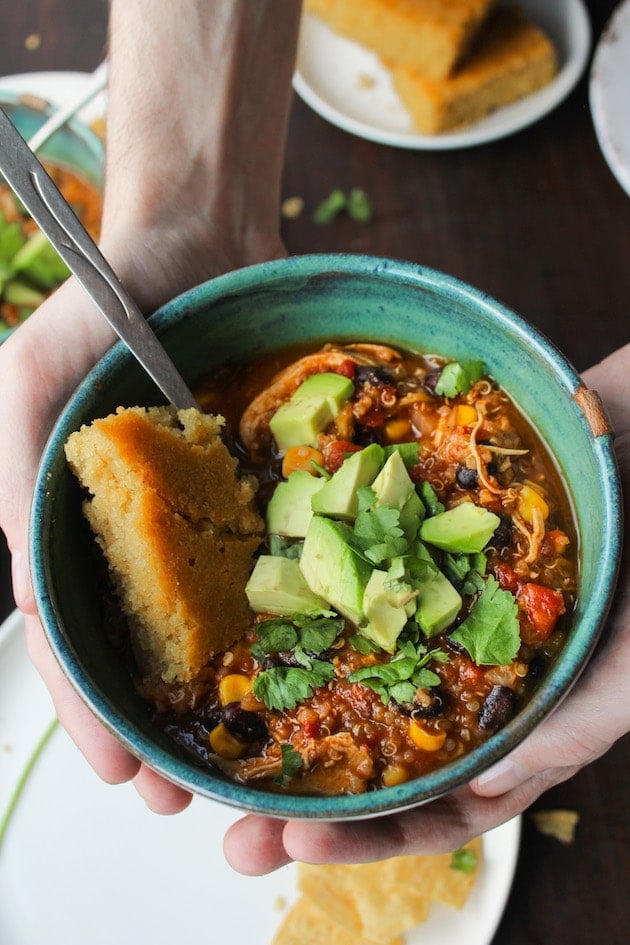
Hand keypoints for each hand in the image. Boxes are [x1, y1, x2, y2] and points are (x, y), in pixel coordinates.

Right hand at [0, 0, 298, 814]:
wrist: (193, 236)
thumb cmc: (98, 301)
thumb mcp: (28, 384)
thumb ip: (22, 483)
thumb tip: (34, 600)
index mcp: (72, 521)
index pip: (73, 635)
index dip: (92, 708)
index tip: (121, 771)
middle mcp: (136, 530)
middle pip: (141, 647)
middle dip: (158, 728)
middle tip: (187, 799)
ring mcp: (199, 512)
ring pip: (207, 622)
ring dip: (220, 695)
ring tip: (241, 762)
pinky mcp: (258, 489)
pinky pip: (269, 561)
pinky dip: (278, 615)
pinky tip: (300, 663)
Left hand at [223, 344, 629, 873]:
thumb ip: (572, 725)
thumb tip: (484, 790)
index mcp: (519, 715)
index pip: (442, 802)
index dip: (371, 832)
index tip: (295, 841)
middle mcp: (463, 663)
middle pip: (375, 744)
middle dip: (301, 786)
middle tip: (227, 822)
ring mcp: (432, 597)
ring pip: (346, 655)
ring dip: (281, 690)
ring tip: (214, 724)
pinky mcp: (412, 533)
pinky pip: (349, 560)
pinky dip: (301, 578)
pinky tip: (251, 596)